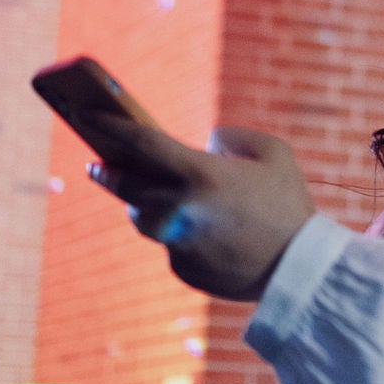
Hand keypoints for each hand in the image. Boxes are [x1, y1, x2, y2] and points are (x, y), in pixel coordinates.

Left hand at [85, 119, 317, 302]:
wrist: (299, 269)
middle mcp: (179, 208)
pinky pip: (169, 244)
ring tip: (145, 193)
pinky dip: (179, 233)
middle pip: (125, 184)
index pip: (139, 143)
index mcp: (199, 173)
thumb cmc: (289, 204)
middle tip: (96, 164)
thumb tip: (205, 145)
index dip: (108, 126)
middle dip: (106, 171)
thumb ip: (230, 138)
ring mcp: (177, 241)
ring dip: (140, 202)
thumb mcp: (272, 152)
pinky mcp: (182, 269)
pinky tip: (200, 231)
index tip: (84, 114)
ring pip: (142, 217)